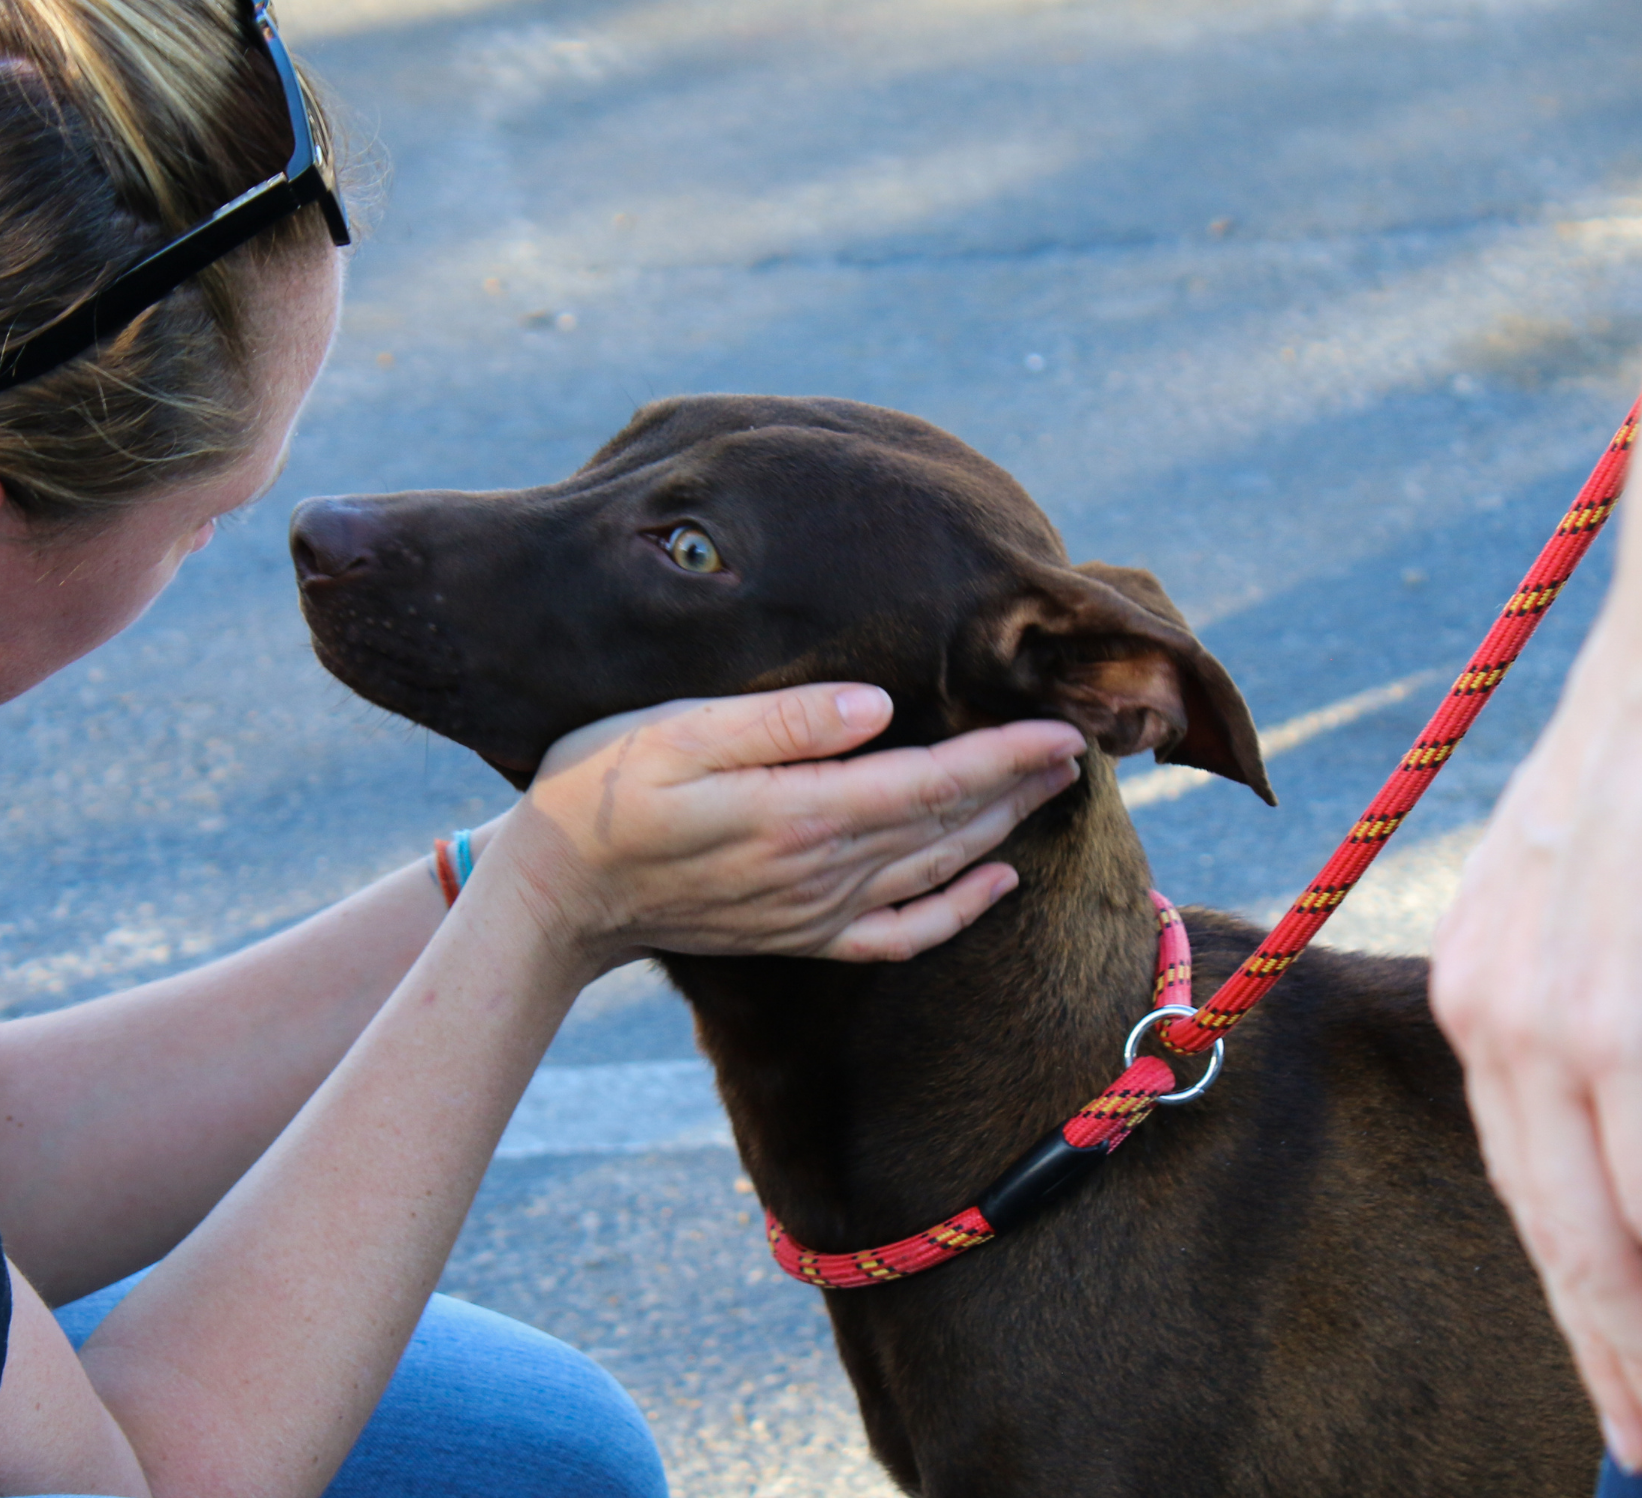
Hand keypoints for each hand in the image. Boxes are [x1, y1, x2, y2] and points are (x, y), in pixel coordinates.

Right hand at [476, 683, 1084, 969]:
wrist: (555, 895)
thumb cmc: (600, 788)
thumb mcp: (672, 731)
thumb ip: (779, 720)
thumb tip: (877, 706)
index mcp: (799, 813)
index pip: (930, 780)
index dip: (1003, 755)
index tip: (1063, 727)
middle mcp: (822, 870)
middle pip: (949, 823)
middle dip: (1021, 784)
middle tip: (1086, 744)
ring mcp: (816, 911)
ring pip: (938, 869)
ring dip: (1002, 828)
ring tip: (1052, 787)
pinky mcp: (803, 934)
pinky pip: (903, 933)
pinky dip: (959, 909)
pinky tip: (996, 881)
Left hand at [1430, 645, 1641, 1474]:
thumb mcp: (1599, 889)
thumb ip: (1598, 976)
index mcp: (1473, 988)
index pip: (1519, 1168)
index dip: (1565, 1270)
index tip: (1607, 1344)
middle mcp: (1486, 1022)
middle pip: (1544, 1225)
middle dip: (1600, 1345)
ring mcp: (1545, 1034)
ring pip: (1594, 1238)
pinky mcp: (1625, 1036)